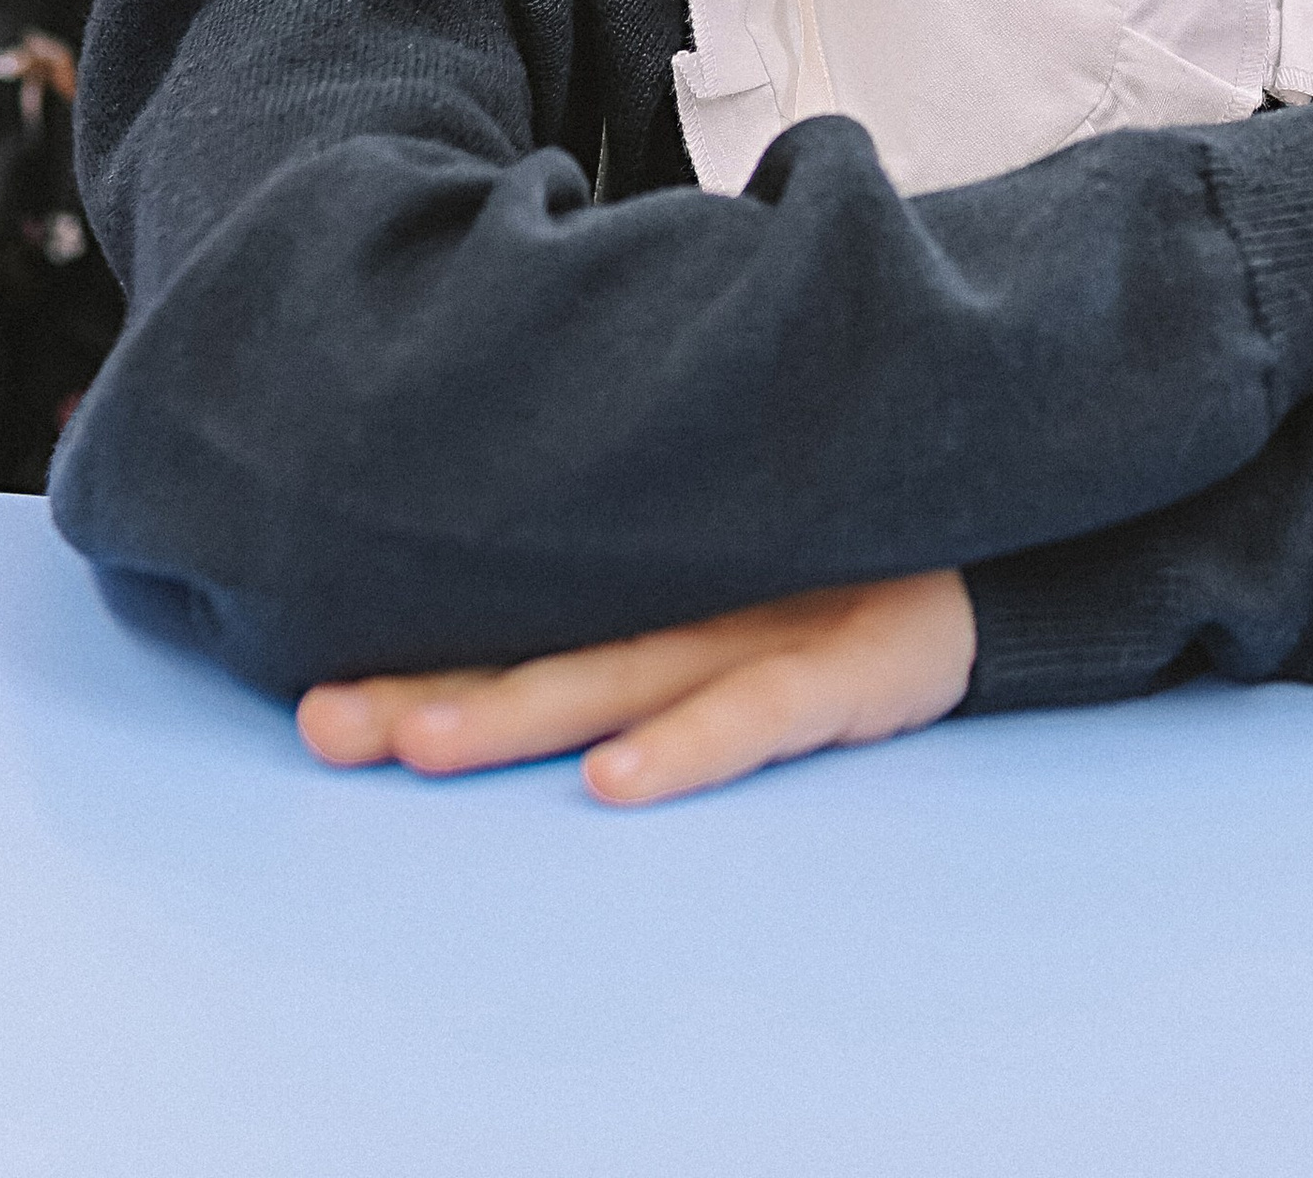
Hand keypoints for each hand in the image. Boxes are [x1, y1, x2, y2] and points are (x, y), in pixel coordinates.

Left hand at [297, 569, 975, 807]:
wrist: (1008, 530)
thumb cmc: (859, 554)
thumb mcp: (748, 564)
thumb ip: (641, 587)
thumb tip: (514, 641)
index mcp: (665, 578)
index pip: (523, 618)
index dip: (418, 652)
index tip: (304, 690)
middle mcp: (697, 595)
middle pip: (544, 651)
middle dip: (429, 691)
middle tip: (325, 722)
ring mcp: (772, 622)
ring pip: (623, 672)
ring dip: (517, 710)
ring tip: (420, 740)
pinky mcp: (850, 661)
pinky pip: (756, 714)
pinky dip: (687, 747)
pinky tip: (616, 782)